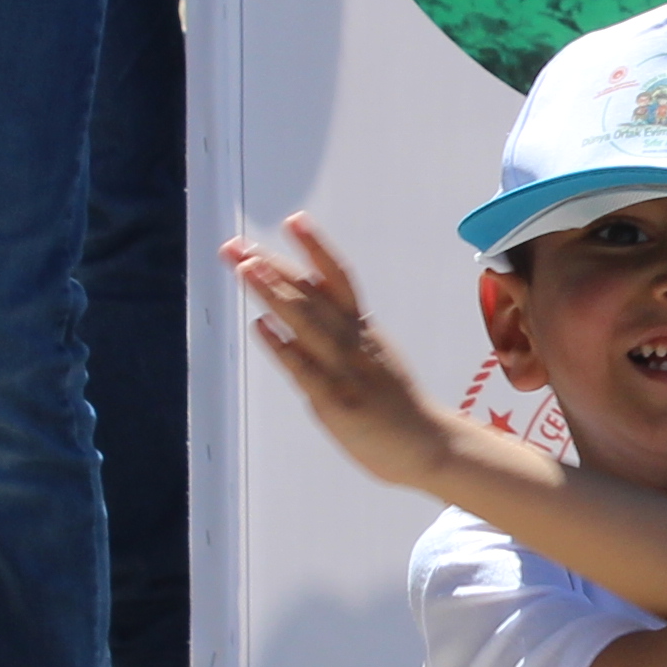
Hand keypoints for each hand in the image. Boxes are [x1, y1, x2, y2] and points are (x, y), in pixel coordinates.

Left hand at [224, 214, 468, 493]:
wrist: (429, 446)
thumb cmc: (398, 409)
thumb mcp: (375, 360)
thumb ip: (342, 342)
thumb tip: (295, 328)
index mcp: (365, 330)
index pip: (338, 278)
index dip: (316, 247)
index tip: (293, 220)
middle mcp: (355, 342)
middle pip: (311, 294)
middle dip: (272, 266)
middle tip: (236, 245)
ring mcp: (345, 369)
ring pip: (307, 322)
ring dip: (275, 292)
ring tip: (246, 268)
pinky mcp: (336, 400)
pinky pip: (305, 368)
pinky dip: (282, 346)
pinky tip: (261, 326)